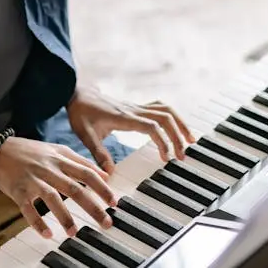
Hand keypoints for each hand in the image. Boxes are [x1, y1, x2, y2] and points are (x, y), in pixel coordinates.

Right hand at [0, 136, 115, 238]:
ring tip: (74, 233)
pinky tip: (48, 234)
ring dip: (65, 217)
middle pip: (75, 188)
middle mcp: (49, 168)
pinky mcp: (18, 191)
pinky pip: (28, 209)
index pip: (87, 173)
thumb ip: (81, 162)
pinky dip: (38, 222)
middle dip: (93, 207)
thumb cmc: (31, 152)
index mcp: (61, 158)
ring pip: (52, 198)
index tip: (114, 202)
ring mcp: (33, 179)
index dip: (102, 188)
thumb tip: (105, 175)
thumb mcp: (58, 150)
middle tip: (106, 223)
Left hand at [67, 86, 195, 172]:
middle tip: (183, 155)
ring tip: (190, 139)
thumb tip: (109, 174)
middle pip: (166, 117)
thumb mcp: (85, 135)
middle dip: (178, 135)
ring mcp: (137, 107)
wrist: (77, 93)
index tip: (166, 158)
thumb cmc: (81, 113)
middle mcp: (134, 110)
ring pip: (167, 110)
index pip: (152, 127)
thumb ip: (98, 154)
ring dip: (180, 123)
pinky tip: (176, 128)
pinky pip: (160, 108)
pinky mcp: (137, 107)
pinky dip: (173, 117)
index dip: (163, 142)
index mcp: (124, 117)